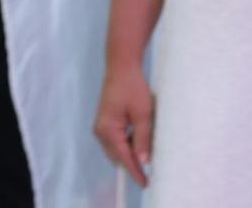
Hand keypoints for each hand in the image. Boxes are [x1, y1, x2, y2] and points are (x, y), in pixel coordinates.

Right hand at [94, 60, 154, 186]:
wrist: (121, 68)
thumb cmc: (133, 88)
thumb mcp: (143, 114)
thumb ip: (143, 139)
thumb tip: (144, 161)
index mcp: (108, 130)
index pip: (123, 157)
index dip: (135, 171)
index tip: (146, 183)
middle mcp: (100, 131)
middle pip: (117, 156)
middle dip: (132, 163)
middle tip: (152, 165)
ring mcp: (100, 127)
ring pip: (116, 150)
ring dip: (130, 153)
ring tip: (147, 148)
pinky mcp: (104, 123)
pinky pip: (115, 141)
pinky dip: (126, 144)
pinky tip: (138, 138)